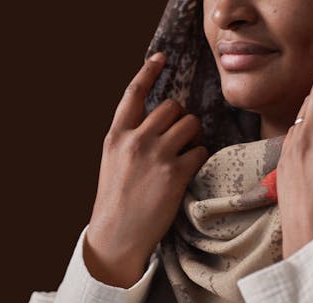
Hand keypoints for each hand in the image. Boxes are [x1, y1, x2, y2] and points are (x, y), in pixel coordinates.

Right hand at [84, 52, 207, 286]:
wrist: (116, 235)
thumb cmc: (115, 199)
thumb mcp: (112, 161)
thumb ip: (129, 138)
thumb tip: (155, 120)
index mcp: (116, 135)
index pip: (133, 93)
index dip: (148, 71)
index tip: (160, 57)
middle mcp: (135, 140)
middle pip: (172, 106)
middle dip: (181, 117)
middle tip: (181, 135)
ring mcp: (155, 155)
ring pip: (190, 124)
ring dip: (194, 135)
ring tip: (186, 151)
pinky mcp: (175, 174)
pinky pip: (200, 151)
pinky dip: (199, 157)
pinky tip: (189, 170)